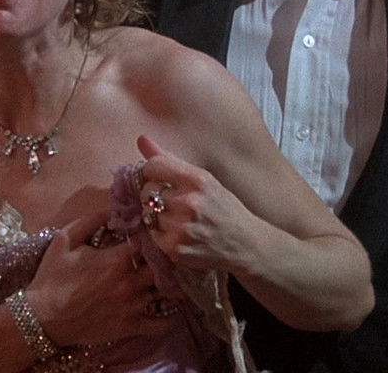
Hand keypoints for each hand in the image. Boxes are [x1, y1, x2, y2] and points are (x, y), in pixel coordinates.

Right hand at [25, 211, 170, 347]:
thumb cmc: (52, 277)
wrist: (42, 317)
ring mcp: (133, 306)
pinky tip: (166, 309)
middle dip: (165, 259)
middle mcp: (131, 282)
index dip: (151, 234)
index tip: (149, 232)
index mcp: (117, 259)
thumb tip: (113, 208)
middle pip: (164, 266)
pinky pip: (160, 325)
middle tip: (163, 256)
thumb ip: (91, 220)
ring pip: (166, 293)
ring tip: (168, 279)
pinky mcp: (131, 327)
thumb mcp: (65, 240)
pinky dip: (167, 317)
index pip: (149, 240)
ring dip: (168, 284)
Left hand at [136, 135, 263, 272]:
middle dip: (154, 195)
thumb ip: (170, 160)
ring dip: (157, 216)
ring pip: (147, 213)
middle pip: (147, 190)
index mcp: (198, 180)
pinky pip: (152, 234)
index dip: (152, 172)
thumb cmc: (224, 209)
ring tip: (177, 219)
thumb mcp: (204, 180)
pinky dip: (161, 234)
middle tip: (173, 202)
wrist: (246, 245)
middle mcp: (190, 203)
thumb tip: (141, 139)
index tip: (160, 179)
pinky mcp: (176, 249)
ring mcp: (182, 228)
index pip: (153, 166)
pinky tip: (178, 233)